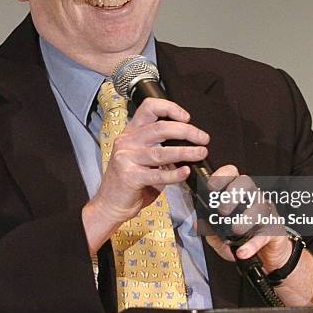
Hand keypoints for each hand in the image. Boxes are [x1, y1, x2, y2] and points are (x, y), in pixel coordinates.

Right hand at [84, 98, 208, 244]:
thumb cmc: (129, 181)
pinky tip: (185, 172)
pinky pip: (158, 174)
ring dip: (186, 152)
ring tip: (200, 153)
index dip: (169, 108)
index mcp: (131, 132)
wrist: (110, 204)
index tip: (186, 118)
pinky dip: (175, 174)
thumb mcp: (142, 157)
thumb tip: (188, 144)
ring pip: (162, 152)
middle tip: (203, 138)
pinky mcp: (130, 177)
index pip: (149, 108)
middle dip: (187, 131)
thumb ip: (160, 147)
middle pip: (161, 128)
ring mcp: (126, 158)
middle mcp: (127, 142)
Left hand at [203, 165, 292, 271]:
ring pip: (259, 207)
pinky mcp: (275, 231)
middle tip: (222, 210)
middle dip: (232, 194)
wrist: (268, 255)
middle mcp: (253, 197)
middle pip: (246, 182)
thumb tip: (196, 224)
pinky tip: (242, 252)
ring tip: (235, 229)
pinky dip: (253, 244)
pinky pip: (265, 234)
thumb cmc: (244, 237)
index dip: (221, 176)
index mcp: (239, 193)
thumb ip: (210, 228)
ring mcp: (266, 212)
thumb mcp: (221, 234)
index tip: (210, 188)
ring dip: (245, 218)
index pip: (232, 174)